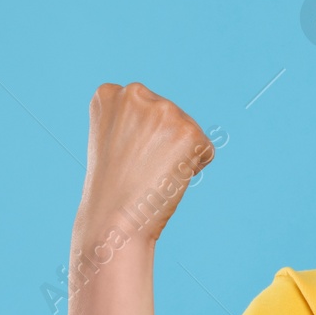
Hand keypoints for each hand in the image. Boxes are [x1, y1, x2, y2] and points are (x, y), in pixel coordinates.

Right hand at [76, 82, 214, 244]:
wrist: (113, 221)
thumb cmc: (112, 188)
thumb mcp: (111, 140)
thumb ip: (133, 119)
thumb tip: (170, 117)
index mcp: (109, 93)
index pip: (143, 107)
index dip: (138, 138)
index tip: (122, 155)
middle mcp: (135, 93)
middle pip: (169, 116)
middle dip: (162, 142)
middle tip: (139, 168)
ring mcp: (163, 110)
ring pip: (188, 131)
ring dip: (179, 154)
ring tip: (153, 173)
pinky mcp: (188, 131)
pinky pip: (206, 149)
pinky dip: (195, 167)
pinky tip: (169, 177)